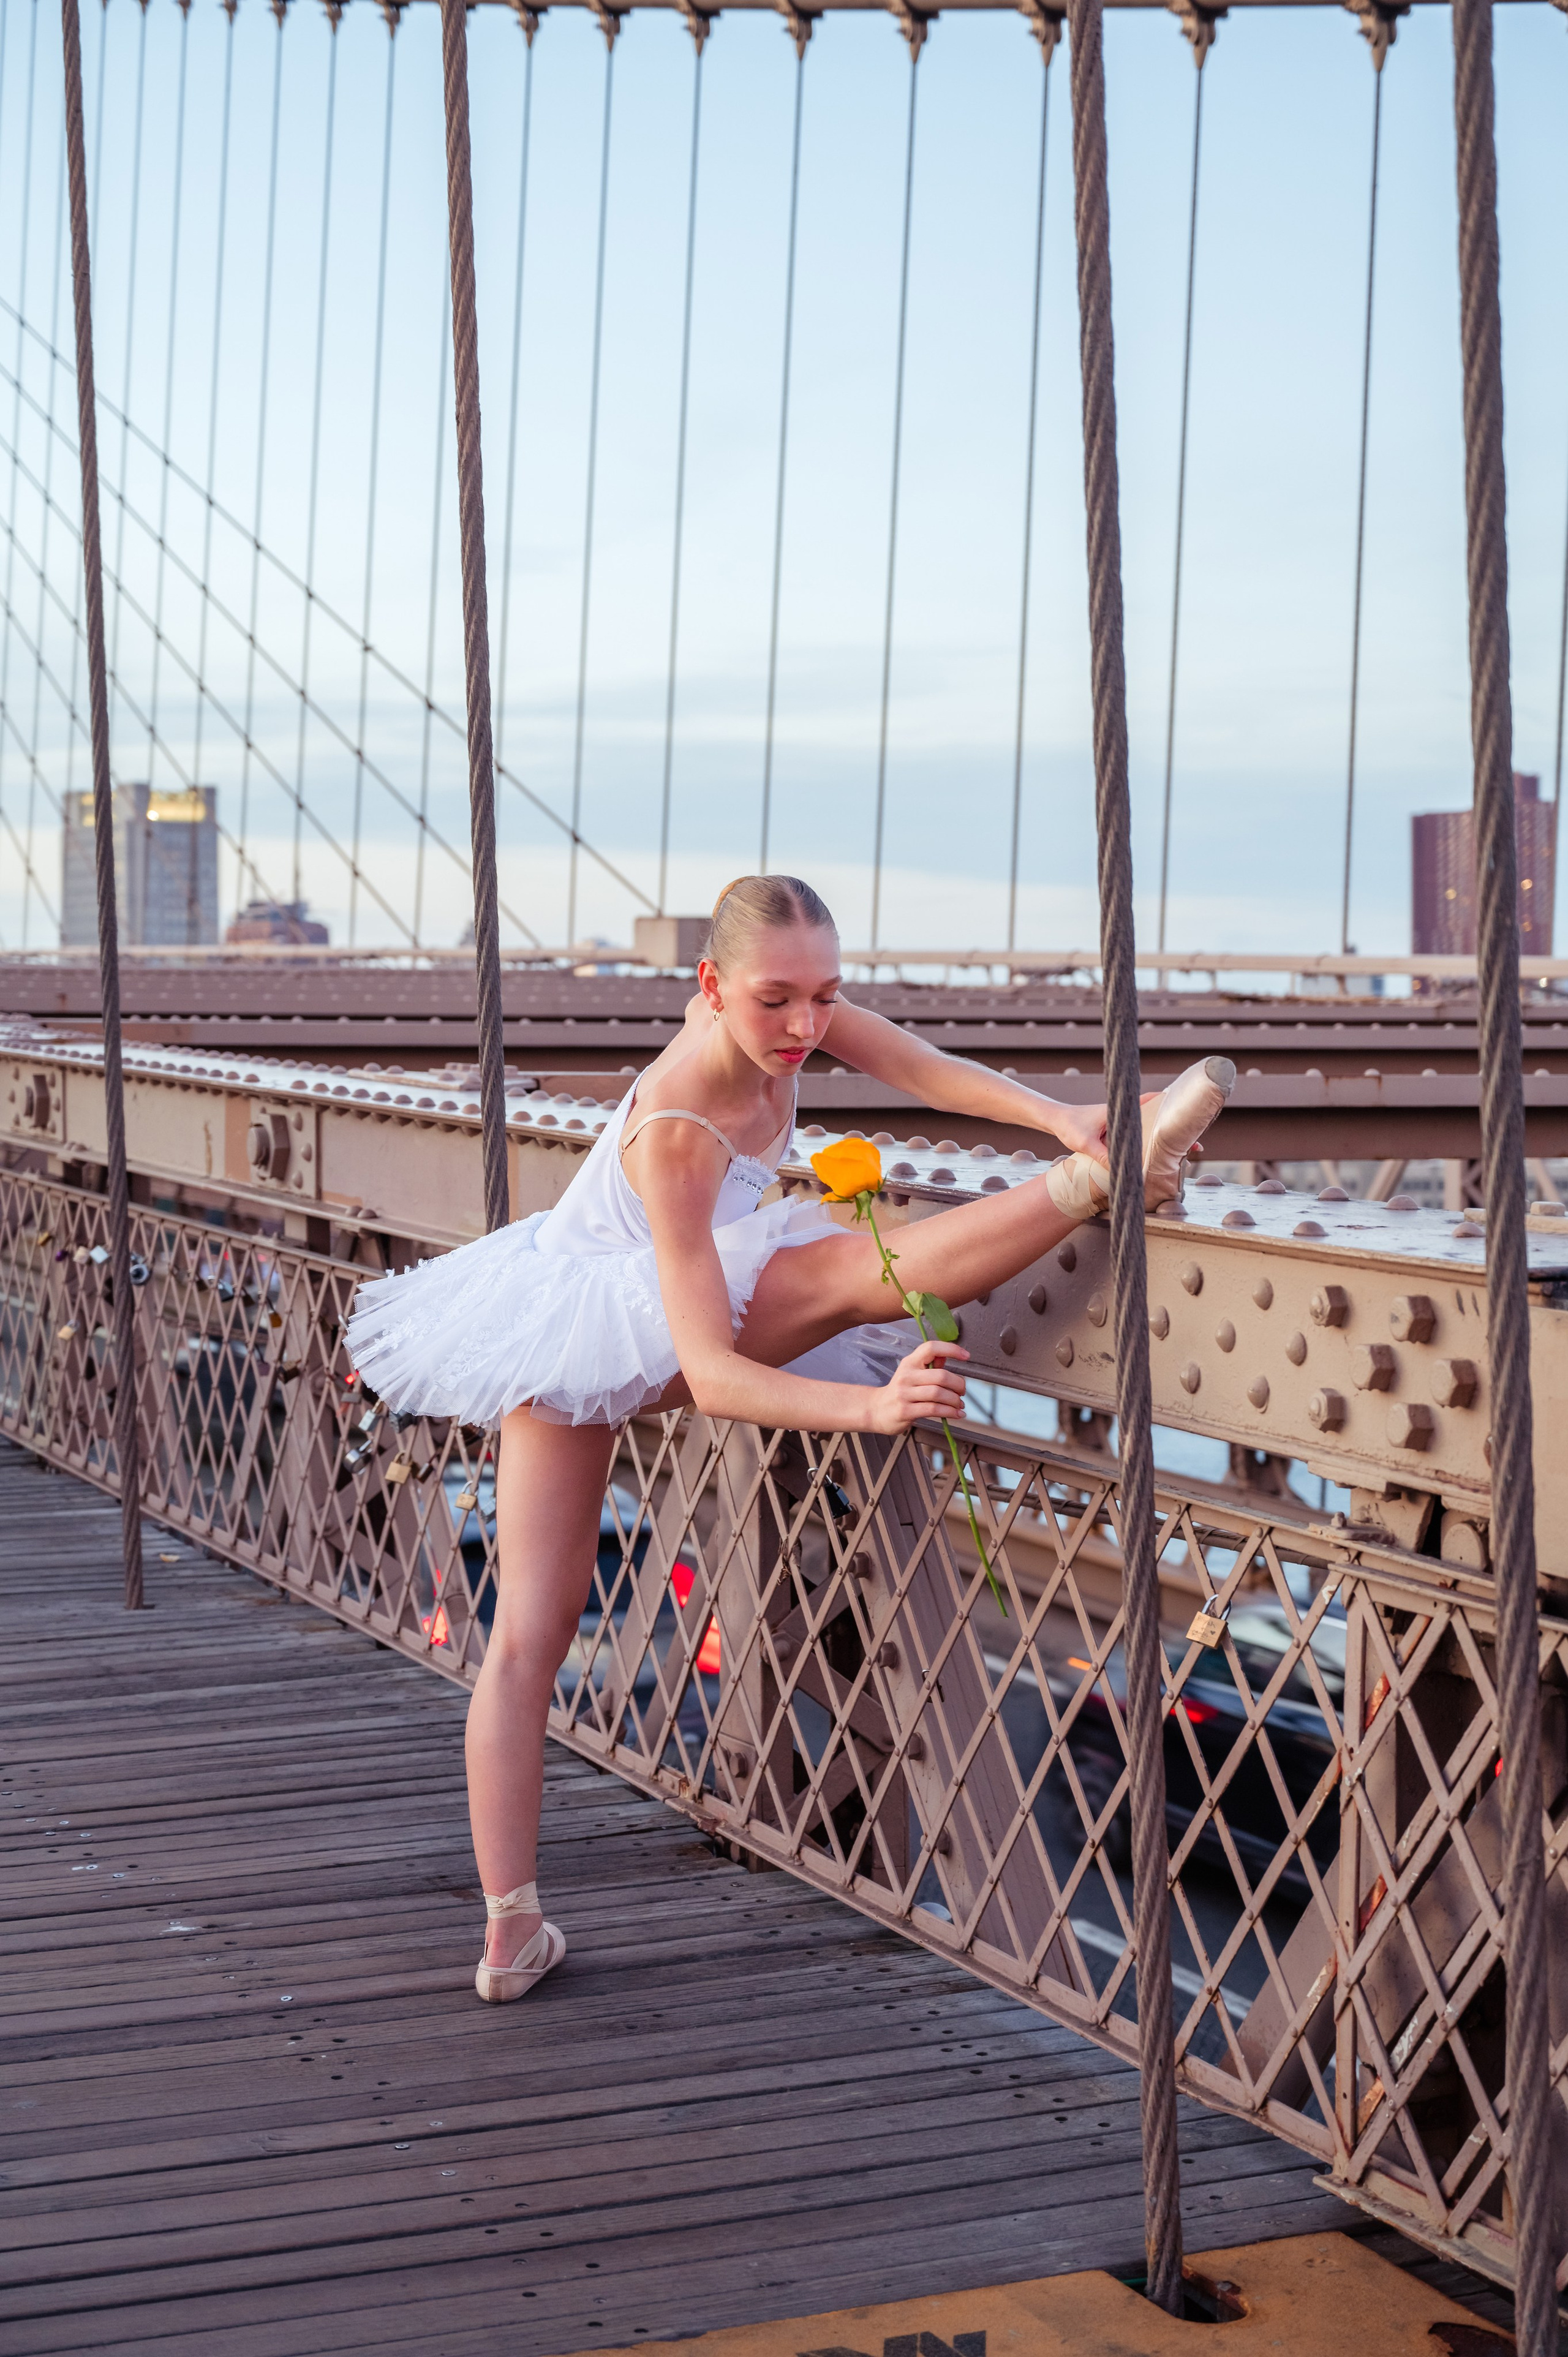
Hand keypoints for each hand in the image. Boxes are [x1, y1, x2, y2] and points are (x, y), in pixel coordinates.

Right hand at [868, 1340, 969, 1433]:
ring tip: (959, 1404)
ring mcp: (905, 1393)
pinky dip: (950, 1412)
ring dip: (955, 1400)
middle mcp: (907, 1375)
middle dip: (958, 1384)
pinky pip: (934, 1409)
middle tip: (962, 1391)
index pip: (931, 1348)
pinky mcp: (906, 1411)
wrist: (876, 1409)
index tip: (966, 1356)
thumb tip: (947, 1356)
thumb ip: (929, 1365)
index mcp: (910, 1362)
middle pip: (940, 1375)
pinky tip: (956, 1413)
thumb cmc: (899, 1391)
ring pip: (938, 1394)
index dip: (951, 1349)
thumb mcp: (912, 1374)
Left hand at [1046, 1093, 1202, 1164]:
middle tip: (1196, 1146)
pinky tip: (1163, 1158)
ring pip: (1153, 1129)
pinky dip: (1154, 1145)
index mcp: (1122, 1109)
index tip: (1190, 1115)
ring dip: (1168, 1140)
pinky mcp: (1120, 1131)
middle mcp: (1127, 1114)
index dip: (1173, 1107)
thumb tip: (1119, 1171)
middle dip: (1178, 1131)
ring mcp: (1125, 1123)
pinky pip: (1142, 1137)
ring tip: (1188, 1154)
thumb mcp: (1084, 1142)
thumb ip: (1100, 1155)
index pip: (1153, 1101)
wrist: (1057, 1120)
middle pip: (1159, 1119)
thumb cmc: (1070, 1125)